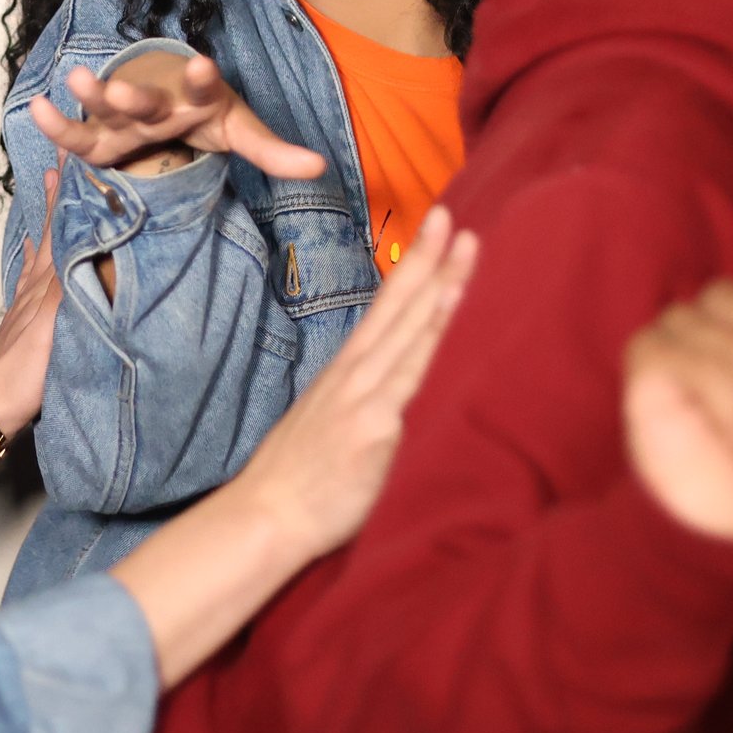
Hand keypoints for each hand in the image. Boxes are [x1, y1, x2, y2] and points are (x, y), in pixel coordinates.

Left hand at [0, 171, 63, 432]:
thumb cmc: (27, 367)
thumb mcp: (56, 321)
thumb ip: (72, 281)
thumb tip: (92, 237)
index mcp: (46, 280)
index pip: (59, 225)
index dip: (68, 192)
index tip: (77, 155)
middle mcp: (37, 283)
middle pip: (50, 229)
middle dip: (60, 194)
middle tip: (67, 157)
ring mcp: (29, 300)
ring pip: (44, 246)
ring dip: (50, 217)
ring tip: (52, 187)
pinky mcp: (27, 319)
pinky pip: (34, 273)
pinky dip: (36, 253)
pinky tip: (32, 248)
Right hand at [27, 51, 325, 180]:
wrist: (170, 101)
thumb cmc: (205, 116)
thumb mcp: (241, 130)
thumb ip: (274, 150)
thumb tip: (320, 167)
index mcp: (198, 96)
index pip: (203, 86)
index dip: (201, 77)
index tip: (201, 64)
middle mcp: (158, 99)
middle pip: (146, 99)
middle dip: (133, 95)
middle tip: (122, 90)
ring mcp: (126, 115)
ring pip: (106, 107)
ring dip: (92, 96)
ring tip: (74, 79)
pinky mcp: (102, 136)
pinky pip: (78, 137)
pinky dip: (59, 126)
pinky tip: (37, 111)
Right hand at [219, 207, 479, 559]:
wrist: (268, 516)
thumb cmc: (298, 478)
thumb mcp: (327, 422)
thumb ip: (361, 400)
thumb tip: (392, 390)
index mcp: (347, 371)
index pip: (388, 307)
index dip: (413, 265)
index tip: (437, 228)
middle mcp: (356, 374)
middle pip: (401, 307)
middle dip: (430, 259)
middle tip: (453, 217)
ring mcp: (365, 397)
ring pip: (410, 330)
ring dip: (440, 286)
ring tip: (464, 249)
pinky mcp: (376, 426)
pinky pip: (413, 377)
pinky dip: (432, 339)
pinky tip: (451, 312)